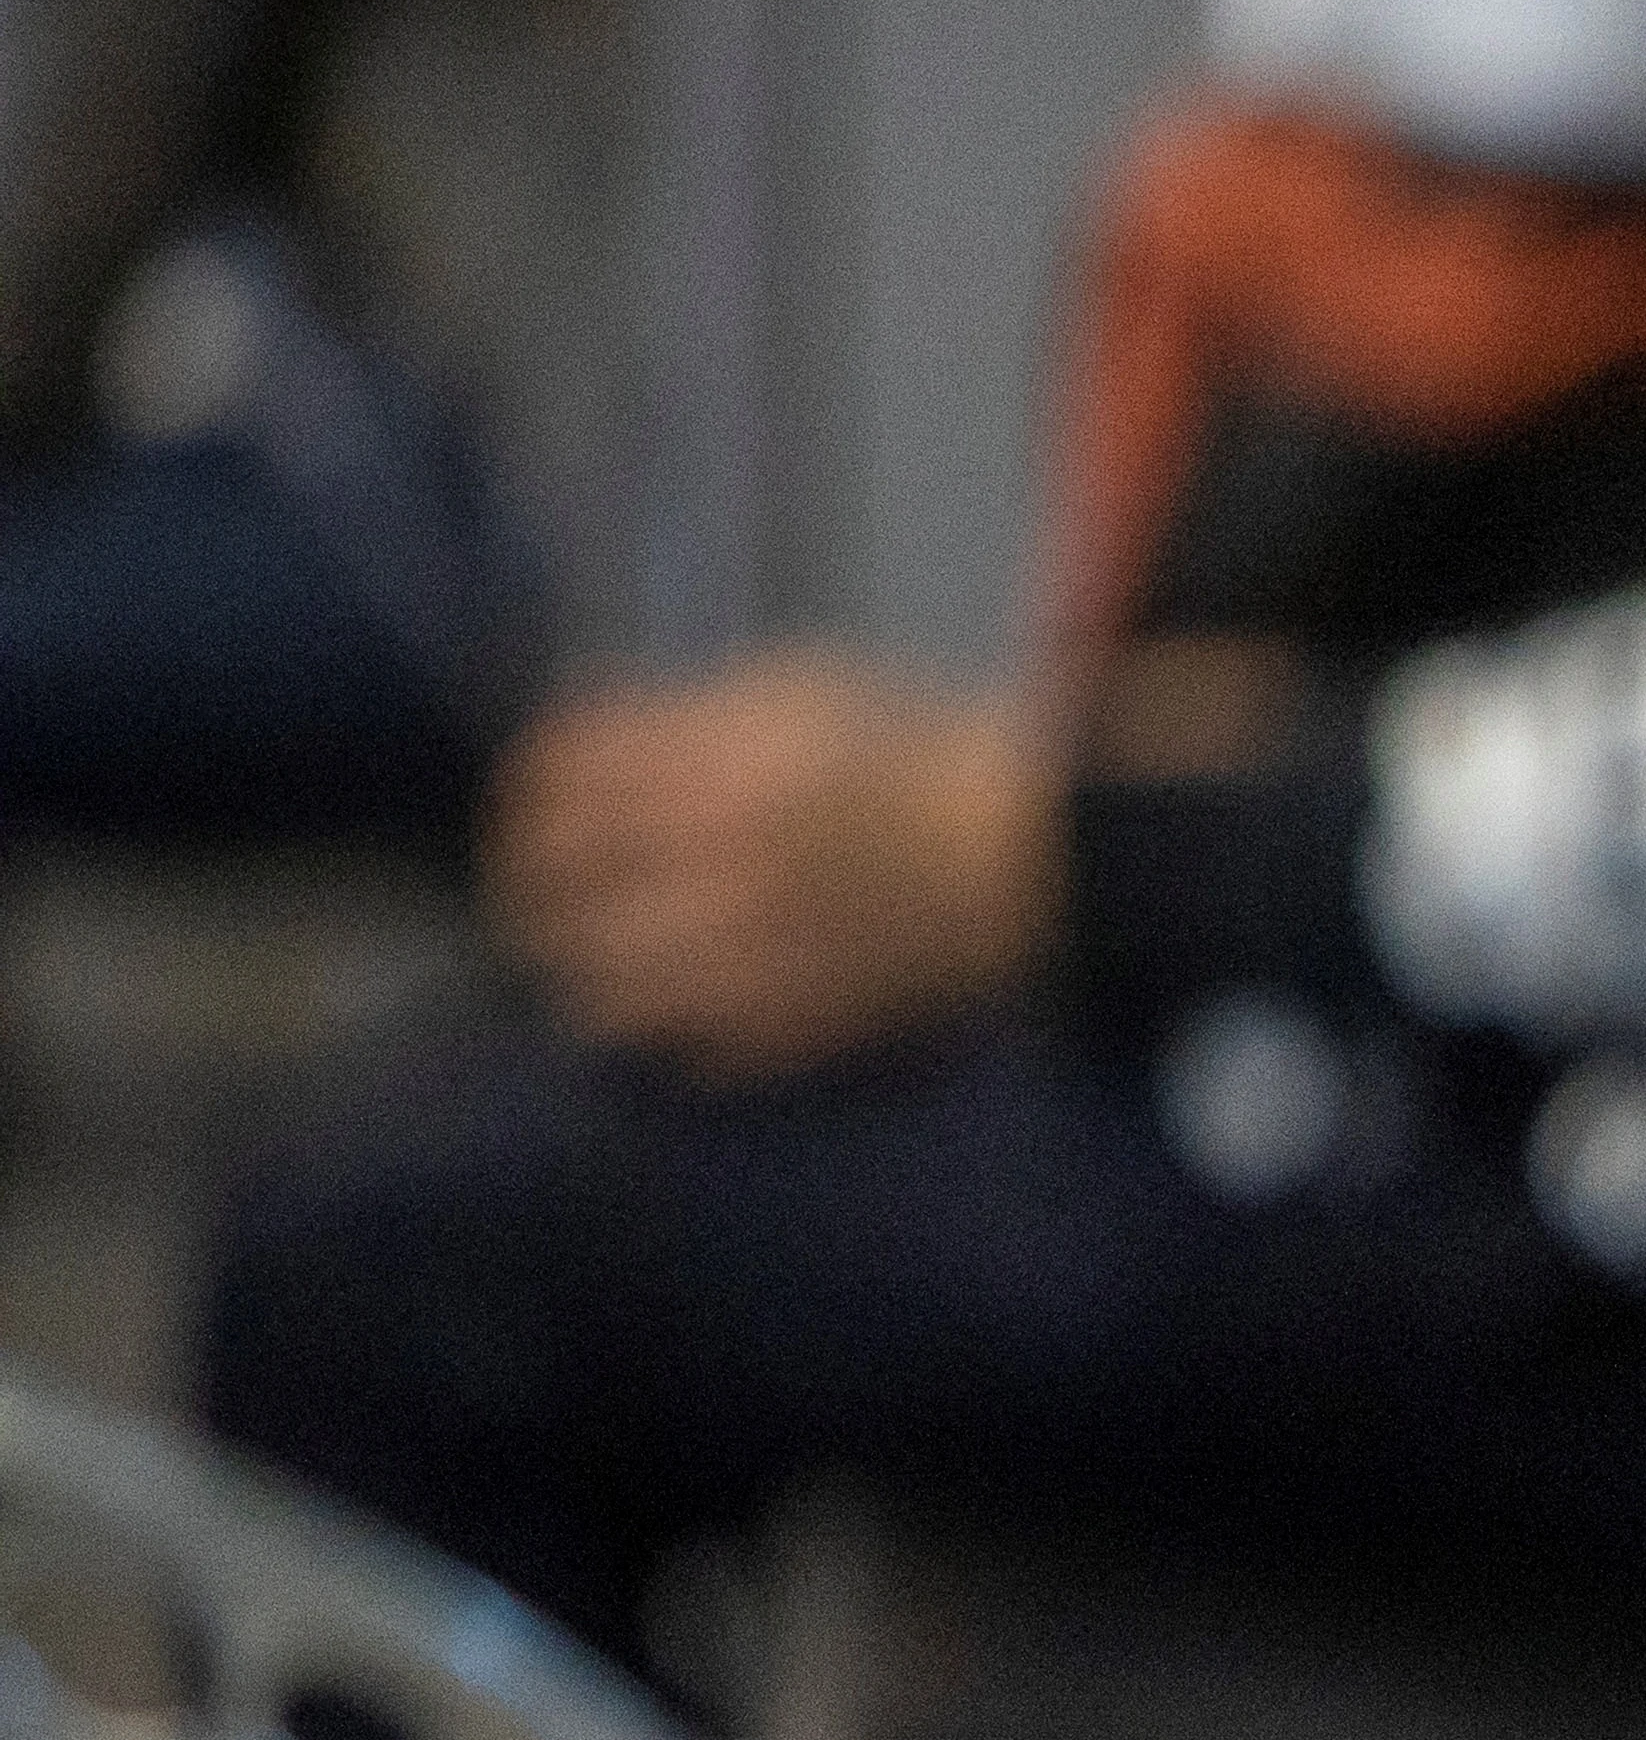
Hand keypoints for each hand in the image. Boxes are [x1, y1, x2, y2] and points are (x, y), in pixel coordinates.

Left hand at [492, 653, 1054, 1077]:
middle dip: (528, 886)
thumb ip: (681, 712)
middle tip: (538, 889)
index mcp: (713, 772)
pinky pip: (679, 1050)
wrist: (1027, 861)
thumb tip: (581, 731)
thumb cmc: (912, 759)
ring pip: (596, 987)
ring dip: (579, 969)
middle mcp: (712, 870)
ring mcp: (746, 962)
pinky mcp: (788, 1032)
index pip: (555, 785)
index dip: (524, 794)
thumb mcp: (794, 689)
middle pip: (548, 892)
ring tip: (590, 960)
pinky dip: (661, 1029)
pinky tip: (676, 1004)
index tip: (532, 805)